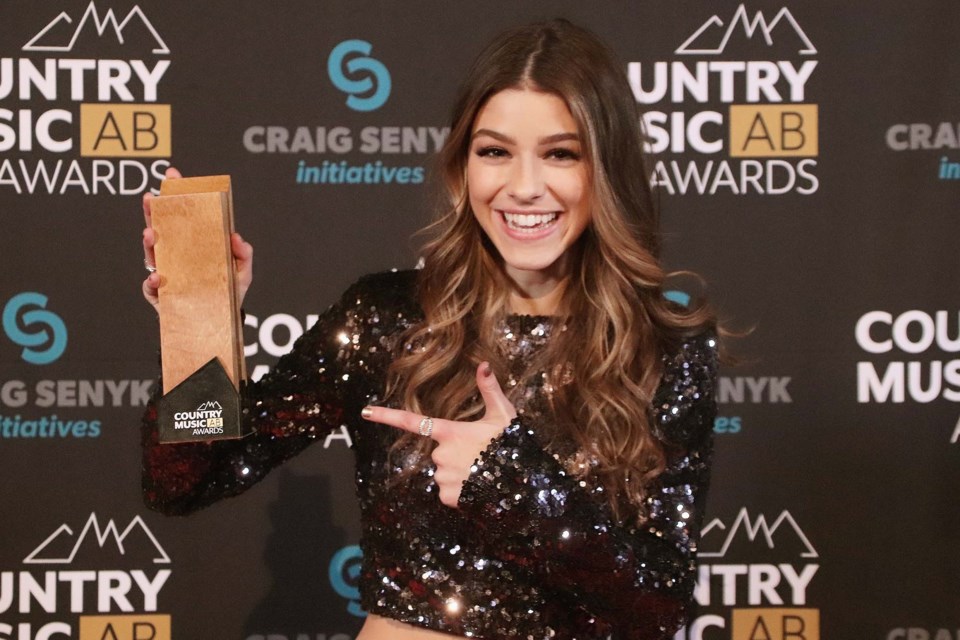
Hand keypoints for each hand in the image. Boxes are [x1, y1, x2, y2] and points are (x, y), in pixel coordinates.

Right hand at [141, 167, 253, 311]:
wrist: (221, 324)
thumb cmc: (229, 293)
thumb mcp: (242, 272)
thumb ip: (244, 254)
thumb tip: (236, 236)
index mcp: (193, 245)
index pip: (181, 216)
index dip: (175, 196)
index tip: (172, 175)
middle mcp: (175, 256)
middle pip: (160, 229)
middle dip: (153, 212)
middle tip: (151, 198)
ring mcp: (165, 274)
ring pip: (151, 255)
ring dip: (149, 244)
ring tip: (150, 234)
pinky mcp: (160, 297)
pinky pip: (151, 288)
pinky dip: (152, 282)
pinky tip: (158, 278)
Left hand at [362, 362, 516, 507]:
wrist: (521, 482)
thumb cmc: (512, 445)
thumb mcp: (503, 415)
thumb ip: (490, 390)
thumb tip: (483, 364)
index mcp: (449, 431)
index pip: (412, 422)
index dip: (387, 416)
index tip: (366, 411)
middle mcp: (441, 454)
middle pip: (440, 452)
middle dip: (456, 454)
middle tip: (480, 455)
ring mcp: (443, 477)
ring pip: (444, 473)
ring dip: (458, 474)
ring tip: (482, 473)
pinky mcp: (448, 497)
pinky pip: (448, 493)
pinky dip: (461, 492)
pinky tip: (478, 488)